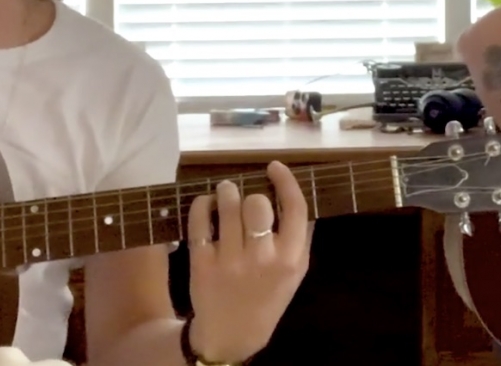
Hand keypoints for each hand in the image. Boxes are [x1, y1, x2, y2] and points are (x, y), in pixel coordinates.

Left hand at [186, 161, 310, 362]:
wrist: (232, 334)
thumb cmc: (268, 296)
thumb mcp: (296, 272)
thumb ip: (301, 236)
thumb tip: (296, 192)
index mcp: (290, 259)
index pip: (295, 208)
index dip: (285, 181)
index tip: (274, 167)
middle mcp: (262, 258)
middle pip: (258, 203)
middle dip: (252, 193)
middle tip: (246, 196)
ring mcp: (230, 261)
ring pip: (227, 206)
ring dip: (226, 191)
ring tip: (225, 193)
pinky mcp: (202, 263)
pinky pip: (200, 221)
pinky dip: (202, 205)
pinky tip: (207, 205)